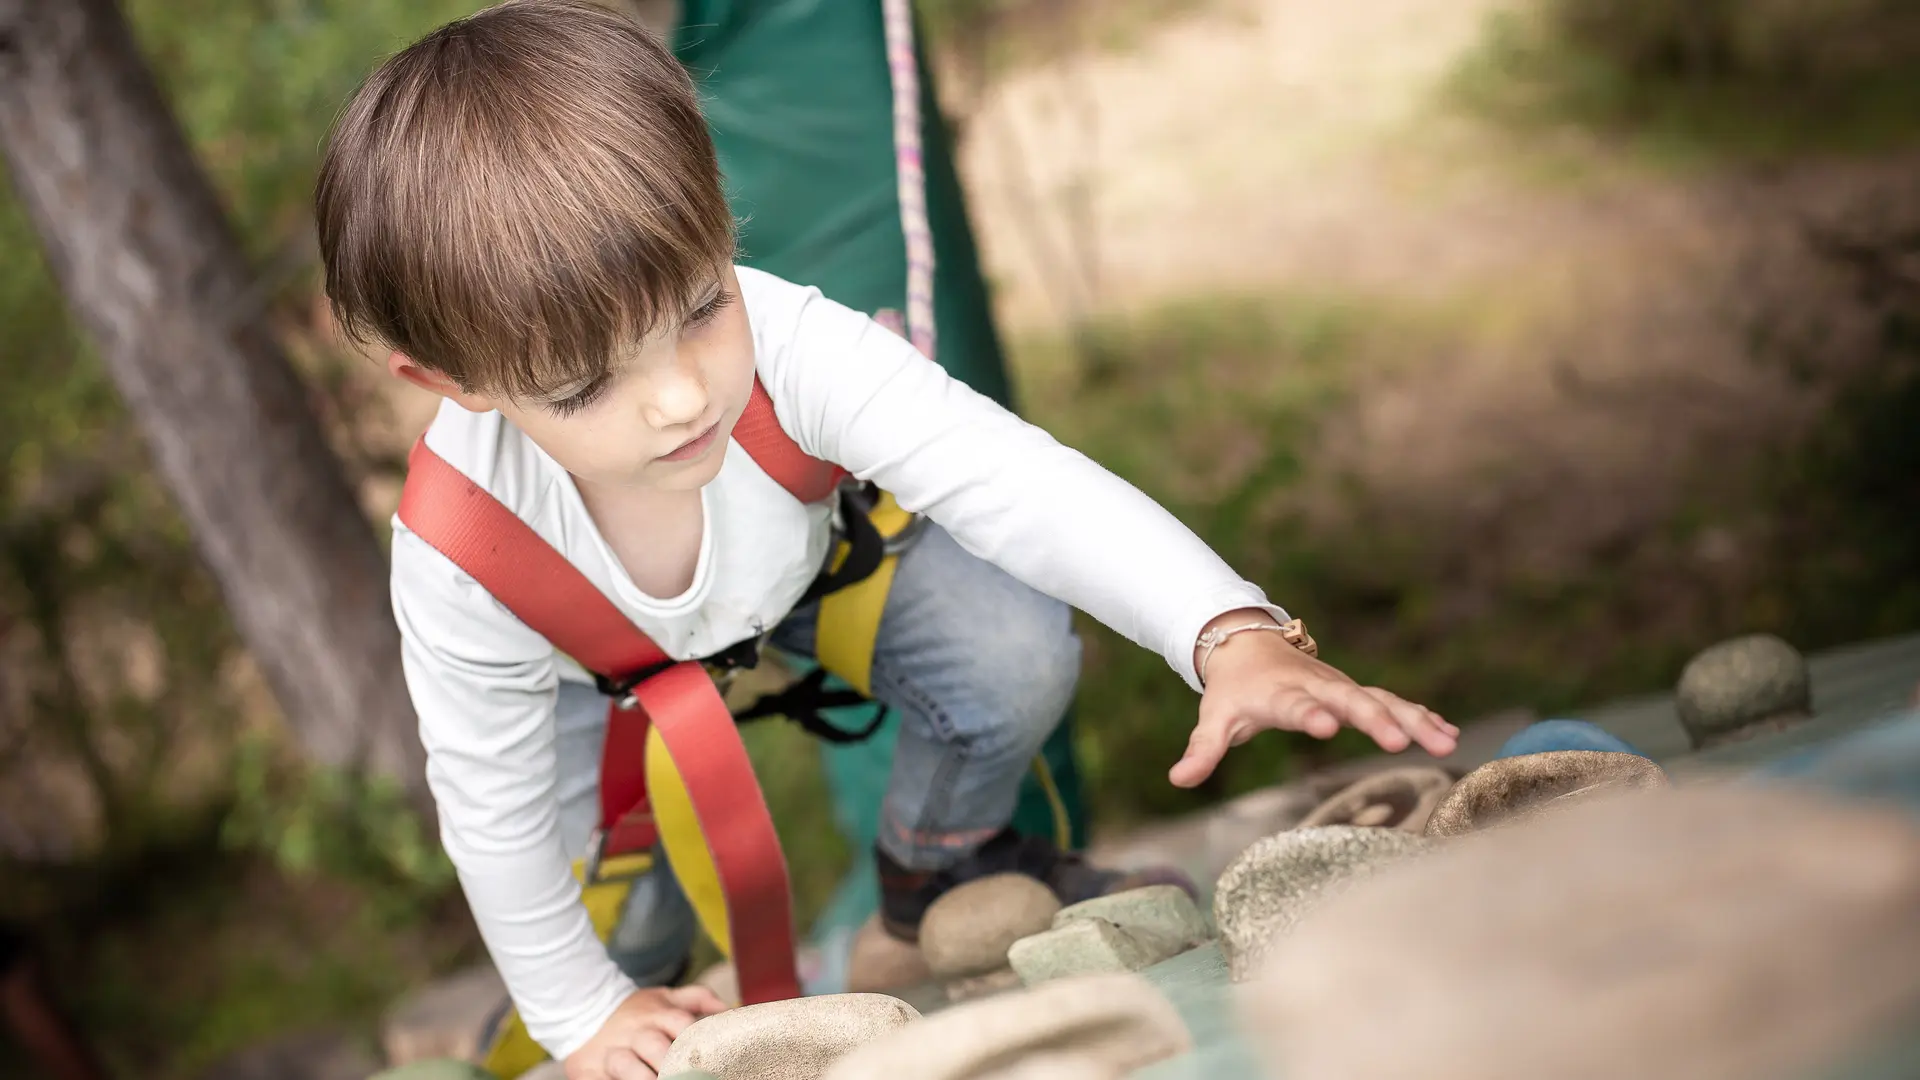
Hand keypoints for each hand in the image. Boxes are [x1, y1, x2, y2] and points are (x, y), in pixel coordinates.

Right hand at [563, 985, 728, 1079]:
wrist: (582, 1012)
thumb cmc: (635, 1012)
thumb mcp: (664, 997)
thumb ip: (698, 998)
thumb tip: (729, 1009)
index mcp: (657, 1013)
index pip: (682, 1024)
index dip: (696, 1040)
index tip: (713, 1059)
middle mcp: (636, 1032)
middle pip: (657, 1047)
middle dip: (673, 1064)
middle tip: (687, 1074)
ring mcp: (612, 1051)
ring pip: (627, 1064)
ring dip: (643, 1077)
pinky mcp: (589, 1069)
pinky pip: (600, 1079)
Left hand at [1172, 610, 1458, 787]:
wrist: (1248, 645)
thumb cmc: (1233, 690)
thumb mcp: (1214, 718)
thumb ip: (1202, 751)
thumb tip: (1178, 779)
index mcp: (1280, 693)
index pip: (1295, 705)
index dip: (1309, 714)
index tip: (1324, 726)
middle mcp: (1317, 686)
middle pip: (1350, 700)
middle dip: (1375, 718)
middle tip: (1400, 741)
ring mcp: (1341, 687)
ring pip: (1381, 699)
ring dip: (1413, 719)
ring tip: (1444, 741)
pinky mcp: (1356, 692)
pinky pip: (1392, 701)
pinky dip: (1419, 715)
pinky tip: (1447, 733)